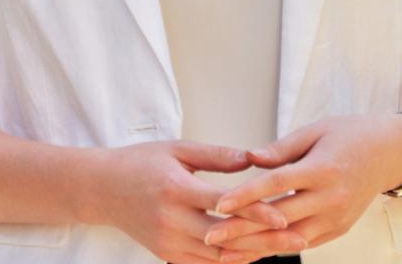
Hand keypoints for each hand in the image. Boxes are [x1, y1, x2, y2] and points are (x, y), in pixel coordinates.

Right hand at [88, 139, 297, 263]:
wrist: (103, 190)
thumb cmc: (141, 163)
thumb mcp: (177, 149)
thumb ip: (215, 155)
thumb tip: (252, 158)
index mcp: (175, 189)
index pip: (223, 204)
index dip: (255, 212)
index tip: (284, 216)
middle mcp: (171, 221)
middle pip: (225, 238)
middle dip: (265, 240)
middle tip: (299, 238)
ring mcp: (167, 242)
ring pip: (217, 257)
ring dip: (252, 253)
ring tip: (284, 249)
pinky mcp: (166, 255)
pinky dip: (231, 261)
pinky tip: (254, 254)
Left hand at [203, 115, 401, 261]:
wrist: (389, 154)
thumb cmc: (348, 134)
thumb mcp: (316, 130)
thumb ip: (281, 149)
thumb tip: (248, 157)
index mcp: (323, 169)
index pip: (278, 184)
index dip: (247, 195)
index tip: (219, 204)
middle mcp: (331, 198)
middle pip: (280, 218)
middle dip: (242, 229)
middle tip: (209, 235)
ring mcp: (337, 219)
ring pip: (289, 238)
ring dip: (255, 247)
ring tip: (222, 253)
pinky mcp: (338, 230)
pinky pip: (302, 244)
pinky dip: (275, 249)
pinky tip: (249, 253)